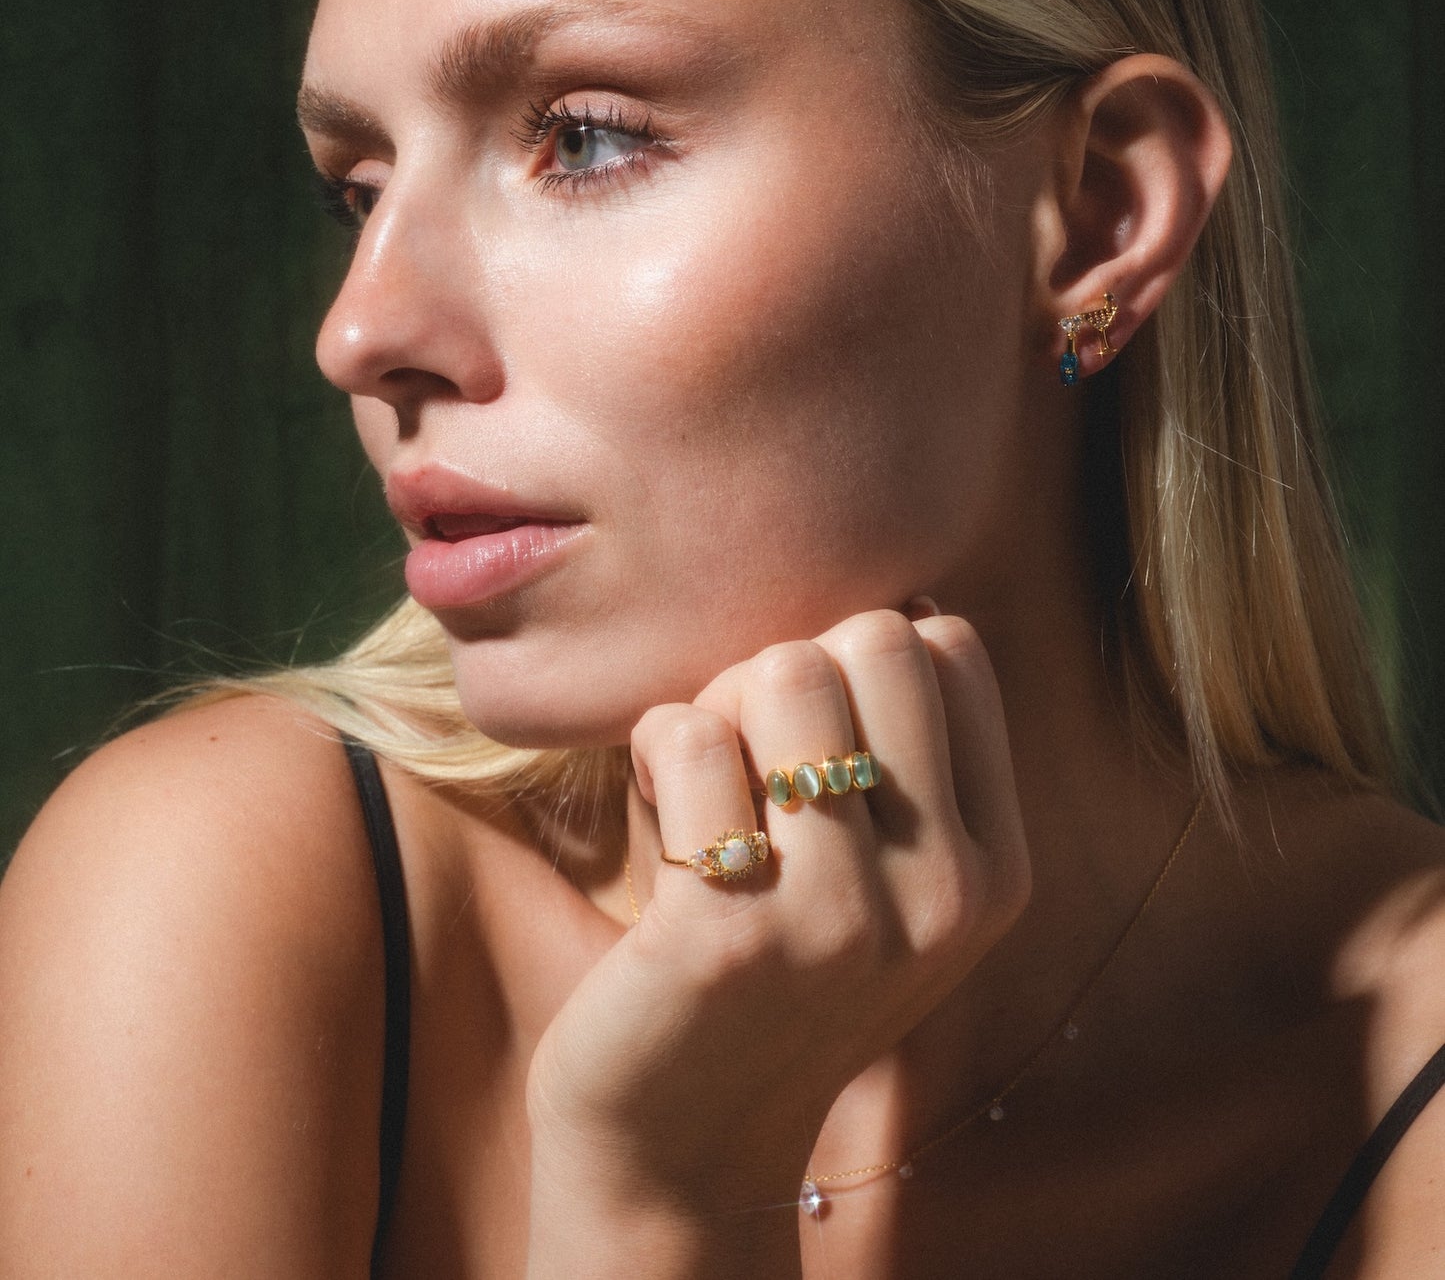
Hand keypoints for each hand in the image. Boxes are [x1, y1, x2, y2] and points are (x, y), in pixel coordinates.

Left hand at [525, 610, 1029, 1266]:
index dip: (859, 661)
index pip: (950, 646)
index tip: (814, 738)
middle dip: (789, 668)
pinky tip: (662, 817)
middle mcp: (941, 890)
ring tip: (703, 786)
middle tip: (749, 752)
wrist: (685, 1145)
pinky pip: (689, 736)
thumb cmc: (774, 976)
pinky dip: (656, 751)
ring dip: (718, 707)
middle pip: (878, 636)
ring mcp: (841, 916)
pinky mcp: (729, 932)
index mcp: (992, 867)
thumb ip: (910, 760)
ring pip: (782, 672)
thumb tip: (900, 603)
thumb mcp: (888, 885)